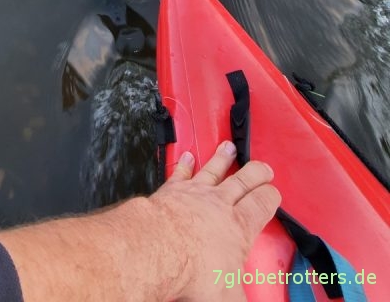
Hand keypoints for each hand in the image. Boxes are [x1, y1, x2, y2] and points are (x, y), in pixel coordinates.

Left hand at [146, 141, 280, 301]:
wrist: (159, 248)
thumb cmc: (193, 270)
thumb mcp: (228, 297)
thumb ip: (241, 299)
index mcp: (239, 227)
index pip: (262, 205)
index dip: (270, 197)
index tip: (274, 192)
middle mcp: (219, 204)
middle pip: (243, 181)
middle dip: (255, 172)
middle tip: (263, 167)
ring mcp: (194, 193)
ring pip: (213, 170)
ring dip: (222, 158)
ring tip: (228, 147)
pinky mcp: (171, 191)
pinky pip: (180, 173)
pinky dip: (184, 164)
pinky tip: (186, 155)